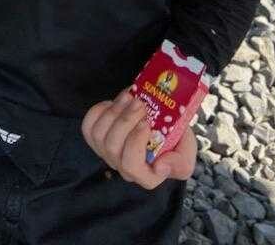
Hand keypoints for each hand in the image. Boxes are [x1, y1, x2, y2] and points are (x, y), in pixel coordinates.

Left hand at [81, 90, 196, 188]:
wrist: (163, 124)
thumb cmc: (175, 140)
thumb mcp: (186, 153)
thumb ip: (180, 164)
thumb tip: (160, 166)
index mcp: (145, 176)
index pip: (131, 166)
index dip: (134, 142)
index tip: (146, 123)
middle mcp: (123, 167)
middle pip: (112, 147)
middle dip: (125, 121)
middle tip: (139, 103)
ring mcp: (107, 153)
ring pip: (99, 135)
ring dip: (114, 112)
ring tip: (130, 98)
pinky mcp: (96, 137)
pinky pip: (88, 126)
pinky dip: (98, 111)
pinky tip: (114, 103)